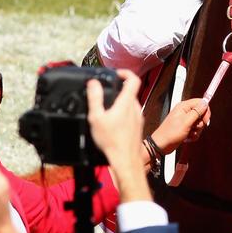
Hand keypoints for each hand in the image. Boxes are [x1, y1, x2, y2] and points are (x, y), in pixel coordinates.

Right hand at [87, 71, 149, 200]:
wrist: (126, 160)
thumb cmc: (112, 141)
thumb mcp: (96, 117)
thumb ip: (95, 98)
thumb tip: (93, 83)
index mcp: (127, 102)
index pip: (133, 78)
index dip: (125, 72)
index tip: (115, 74)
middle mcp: (135, 107)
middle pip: (130, 91)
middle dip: (118, 89)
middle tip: (106, 92)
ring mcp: (138, 117)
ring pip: (131, 103)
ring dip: (120, 102)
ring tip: (107, 109)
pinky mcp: (138, 127)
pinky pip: (131, 114)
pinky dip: (123, 113)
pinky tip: (113, 123)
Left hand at [151, 98, 210, 154]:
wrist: (162, 145)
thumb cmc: (171, 133)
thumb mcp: (186, 122)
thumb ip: (196, 112)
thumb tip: (205, 102)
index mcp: (184, 106)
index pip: (200, 103)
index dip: (205, 111)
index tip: (205, 120)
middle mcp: (185, 112)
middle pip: (201, 113)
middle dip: (201, 123)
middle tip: (195, 127)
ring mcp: (185, 120)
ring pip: (199, 123)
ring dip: (197, 130)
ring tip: (190, 134)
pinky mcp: (186, 128)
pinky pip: (195, 130)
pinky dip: (194, 135)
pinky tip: (188, 137)